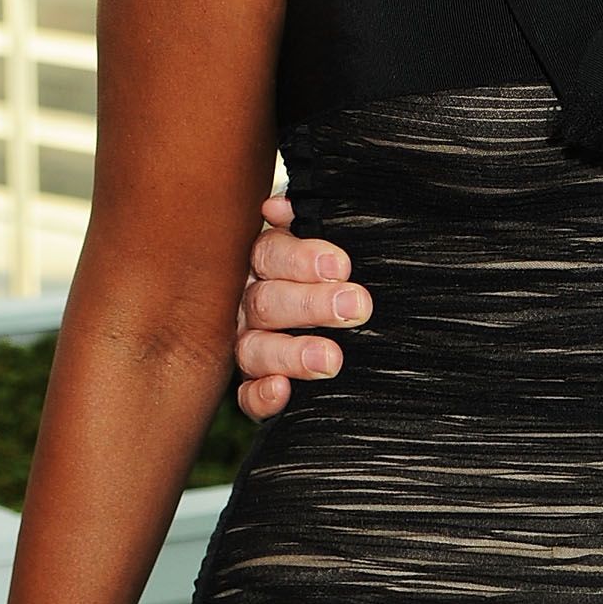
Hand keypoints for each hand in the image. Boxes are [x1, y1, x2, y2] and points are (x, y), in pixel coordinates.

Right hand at [234, 193, 370, 418]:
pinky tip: (282, 392)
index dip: (302, 258)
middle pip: (267, 301)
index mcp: (267, 263)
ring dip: (291, 353)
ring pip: (254, 348)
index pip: (272, 253)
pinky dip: (261, 396)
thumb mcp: (327, 244)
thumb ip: (310, 220)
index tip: (341, 266)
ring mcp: (249, 344)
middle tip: (356, 308)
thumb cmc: (336, 275)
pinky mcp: (254, 386)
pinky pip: (246, 396)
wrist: (348, 322)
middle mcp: (251, 302)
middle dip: (312, 305)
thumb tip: (280, 207)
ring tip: (331, 359)